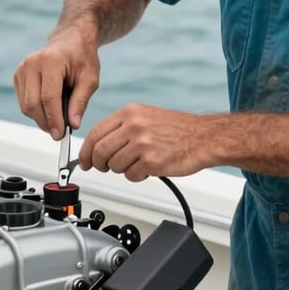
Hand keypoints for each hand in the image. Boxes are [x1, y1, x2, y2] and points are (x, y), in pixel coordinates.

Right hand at [13, 29, 99, 139]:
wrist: (70, 40)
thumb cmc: (82, 58)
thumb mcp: (90, 79)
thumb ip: (80, 102)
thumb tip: (73, 124)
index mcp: (51, 61)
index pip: (48, 97)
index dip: (54, 119)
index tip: (60, 135)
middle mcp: (32, 63)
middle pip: (32, 104)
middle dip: (45, 123)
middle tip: (59, 132)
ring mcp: (22, 69)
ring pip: (25, 106)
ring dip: (40, 118)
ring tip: (58, 117)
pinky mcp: (18, 75)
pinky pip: (23, 101)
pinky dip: (35, 110)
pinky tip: (49, 107)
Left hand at [78, 104, 208, 180]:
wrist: (204, 137)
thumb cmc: (177, 129)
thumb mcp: (145, 116)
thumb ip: (121, 128)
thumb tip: (98, 146)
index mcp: (130, 112)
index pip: (95, 133)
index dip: (86, 151)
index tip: (84, 161)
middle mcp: (134, 125)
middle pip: (100, 151)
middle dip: (99, 164)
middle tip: (104, 168)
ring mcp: (142, 143)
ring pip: (114, 166)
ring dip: (122, 170)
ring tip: (137, 163)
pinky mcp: (151, 161)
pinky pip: (131, 175)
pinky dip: (136, 176)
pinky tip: (148, 168)